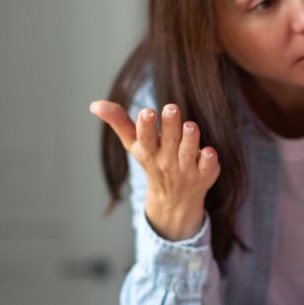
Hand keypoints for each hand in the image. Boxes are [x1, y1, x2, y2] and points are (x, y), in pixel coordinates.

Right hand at [90, 100, 219, 239]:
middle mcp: (167, 160)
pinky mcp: (205, 173)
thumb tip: (94, 104)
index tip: (147, 112)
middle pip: (169, 140)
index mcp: (149, 151)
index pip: (145, 137)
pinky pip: (208, 166)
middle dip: (170, 124)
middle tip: (172, 108)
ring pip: (188, 151)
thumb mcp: (134, 144)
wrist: (174, 199)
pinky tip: (209, 151)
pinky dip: (208, 160)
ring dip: (190, 139)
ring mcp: (186, 168)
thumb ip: (118, 122)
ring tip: (190, 126)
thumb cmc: (153, 161)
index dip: (146, 125)